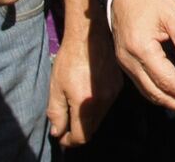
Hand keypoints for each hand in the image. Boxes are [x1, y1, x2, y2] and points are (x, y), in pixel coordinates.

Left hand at [47, 20, 124, 145]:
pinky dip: (96, 104)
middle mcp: (103, 102)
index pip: (81, 137)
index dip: (69, 140)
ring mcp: (113, 93)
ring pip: (100, 117)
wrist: (89, 34)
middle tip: (66, 121)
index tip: (61, 134)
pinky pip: (107, 103)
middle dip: (78, 129)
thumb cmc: (69, 58)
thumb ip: (56, 113)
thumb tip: (58, 132)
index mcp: (86, 105)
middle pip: (92, 128)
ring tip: (76, 104)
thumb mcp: (56, 87)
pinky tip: (88, 91)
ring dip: (87, 117)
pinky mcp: (119, 84)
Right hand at [109, 0, 174, 112]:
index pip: (167, 81)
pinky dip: (159, 93)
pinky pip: (142, 85)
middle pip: (156, 94)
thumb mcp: (174, 15)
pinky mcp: (125, 61)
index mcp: (141, 48)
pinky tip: (174, 93)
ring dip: (170, 102)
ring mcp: (125, 63)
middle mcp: (129, 60)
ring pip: (148, 93)